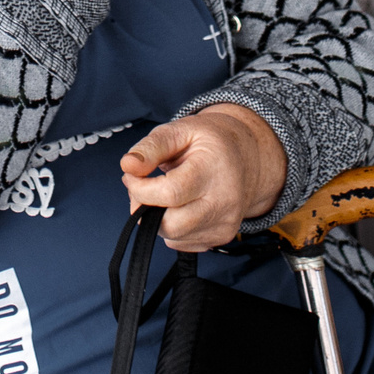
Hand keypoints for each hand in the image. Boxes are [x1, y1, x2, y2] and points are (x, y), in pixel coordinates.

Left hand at [121, 104, 286, 251]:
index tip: (132, 176)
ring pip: (174, 237)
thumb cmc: (208, 142)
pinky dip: (172, 228)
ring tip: (162, 194)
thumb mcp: (179, 130)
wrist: (245, 157)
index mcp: (213, 169)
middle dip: (145, 209)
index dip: (140, 189)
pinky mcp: (222, 237)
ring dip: (158, 219)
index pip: (170, 193)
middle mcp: (224, 200)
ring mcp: (225, 223)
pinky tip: (180, 205)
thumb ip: (151, 147)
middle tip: (142, 188)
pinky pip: (182, 243)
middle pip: (171, 225)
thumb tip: (128, 166)